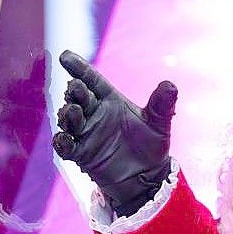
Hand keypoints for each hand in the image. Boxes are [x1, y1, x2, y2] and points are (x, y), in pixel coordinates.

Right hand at [52, 50, 177, 216]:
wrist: (146, 177)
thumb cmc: (151, 145)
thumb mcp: (159, 123)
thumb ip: (162, 105)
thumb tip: (170, 85)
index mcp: (110, 100)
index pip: (91, 80)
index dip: (78, 67)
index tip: (65, 56)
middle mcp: (95, 113)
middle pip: (78, 97)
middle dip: (74, 91)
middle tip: (76, 89)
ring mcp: (85, 133)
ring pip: (68, 118)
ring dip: (68, 114)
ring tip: (73, 112)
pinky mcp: (80, 154)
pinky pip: (65, 145)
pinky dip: (62, 142)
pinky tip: (65, 139)